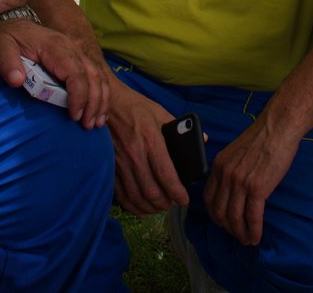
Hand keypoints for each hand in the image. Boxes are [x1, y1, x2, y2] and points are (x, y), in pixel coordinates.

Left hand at [0, 18, 112, 127]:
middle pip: (92, 75)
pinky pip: (94, 75)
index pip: (75, 72)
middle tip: (88, 125)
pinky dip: (100, 93)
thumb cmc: (3, 38)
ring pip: (98, 75)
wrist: (8, 25)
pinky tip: (99, 111)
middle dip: (94, 102)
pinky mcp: (74, 59)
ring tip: (96, 123)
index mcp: (54, 46)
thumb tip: (17, 81)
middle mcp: (69, 47)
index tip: (74, 116)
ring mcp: (74, 52)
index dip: (79, 95)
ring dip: (101, 99)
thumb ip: (6, 63)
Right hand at [105, 85, 189, 214]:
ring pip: (136, 196)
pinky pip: (121, 194)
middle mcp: (135, 154)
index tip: (184, 200)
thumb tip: (204, 139)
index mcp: (152, 139)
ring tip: (159, 208)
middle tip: (172, 204)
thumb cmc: (136, 107)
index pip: (166, 175)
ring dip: (150, 207)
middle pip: (151, 190)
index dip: (177, 192)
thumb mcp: (161, 112)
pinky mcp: (110, 166)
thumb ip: (182, 129)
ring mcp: (120, 162)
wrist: (108, 103)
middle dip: (165, 203)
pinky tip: (141, 208)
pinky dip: (132, 206)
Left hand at [203, 117, 296, 245]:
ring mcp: (240, 182)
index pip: (208, 198)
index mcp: (218, 166)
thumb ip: (230, 169)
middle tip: (236, 235)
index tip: (223, 222)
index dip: (215, 215)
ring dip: (240, 233)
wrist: (277, 127)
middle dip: (227, 228)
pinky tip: (256, 237)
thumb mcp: (235, 151)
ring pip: (234, 218)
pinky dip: (253, 231)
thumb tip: (233, 189)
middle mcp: (225, 175)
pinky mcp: (257, 188)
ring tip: (247, 240)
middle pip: (219, 211)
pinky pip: (252, 217)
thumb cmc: (262, 138)